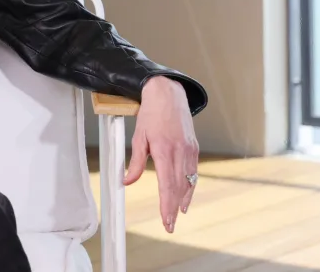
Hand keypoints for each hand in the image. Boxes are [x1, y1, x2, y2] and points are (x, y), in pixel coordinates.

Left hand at [124, 75, 198, 233]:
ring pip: (188, 182)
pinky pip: (192, 172)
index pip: (167, 185)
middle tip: (170, 225)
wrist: (168, 94)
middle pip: (179, 188)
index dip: (167, 206)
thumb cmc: (151, 114)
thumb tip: (126, 181)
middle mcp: (180, 152)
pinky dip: (189, 187)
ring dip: (183, 200)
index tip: (166, 220)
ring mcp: (189, 150)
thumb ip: (134, 162)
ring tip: (177, 215)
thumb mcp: (139, 137)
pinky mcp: (194, 148)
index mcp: (164, 150)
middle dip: (174, 209)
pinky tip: (185, 197)